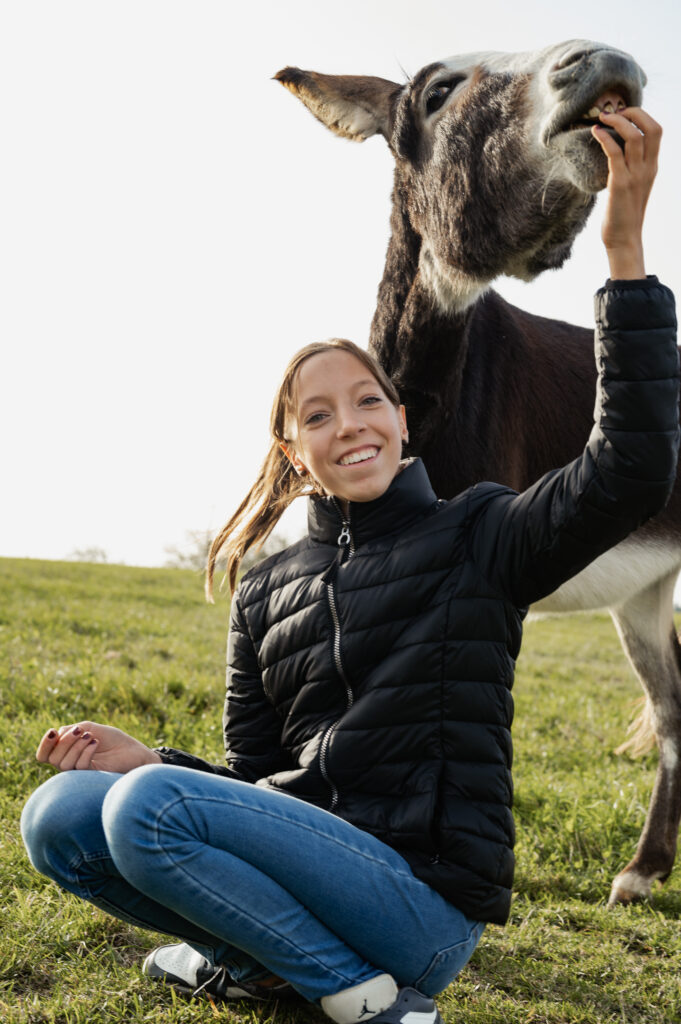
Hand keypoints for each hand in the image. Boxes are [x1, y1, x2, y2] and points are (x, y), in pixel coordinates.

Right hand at [36, 722, 161, 772]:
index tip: (52, 731)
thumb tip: (56, 736)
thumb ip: (71, 731)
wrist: (134, 752)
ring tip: (90, 736)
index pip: (44, 755)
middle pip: (51, 758)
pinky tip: (95, 742)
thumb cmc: (113, 740)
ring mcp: (79, 773)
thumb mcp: (89, 728)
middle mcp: (70, 765)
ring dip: (75, 746)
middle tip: (81, 730)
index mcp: (67, 752)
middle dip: (64, 742)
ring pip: (62, 764)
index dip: (44, 744)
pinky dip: (85, 751)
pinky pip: (78, 767)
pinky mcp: (90, 778)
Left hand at [592, 107, 661, 278]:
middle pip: (652, 128)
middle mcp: (648, 168)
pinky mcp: (620, 184)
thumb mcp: (633, 187)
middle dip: (635, 112)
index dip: (642, 116)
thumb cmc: (623, 214)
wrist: (623, 239)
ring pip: (634, 136)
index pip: (657, 131)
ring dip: (617, 121)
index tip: (624, 114)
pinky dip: (605, 138)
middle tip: (615, 112)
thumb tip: (615, 153)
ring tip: (602, 117)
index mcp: (652, 167)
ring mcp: (635, 175)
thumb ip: (630, 169)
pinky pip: (615, 153)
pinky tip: (595, 133)